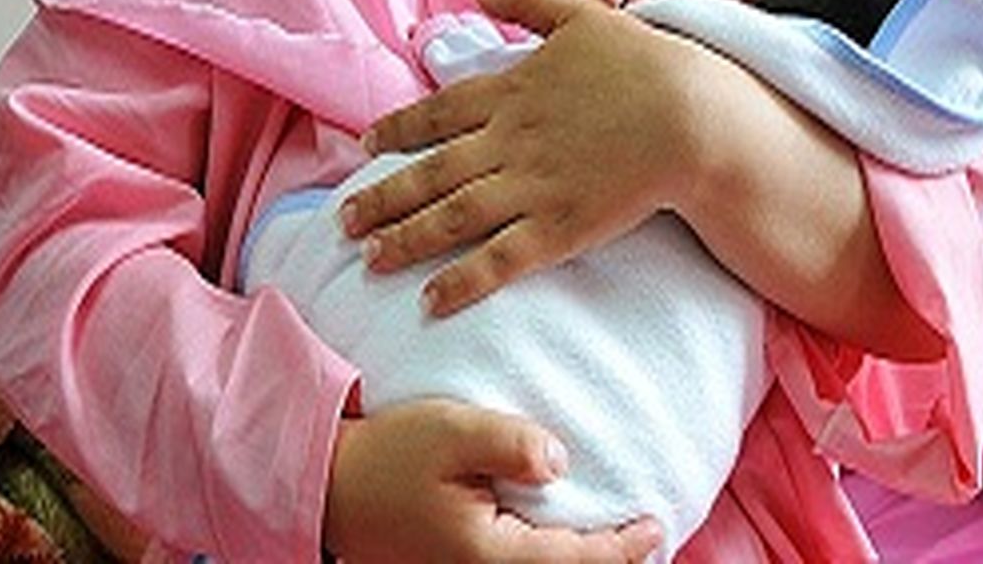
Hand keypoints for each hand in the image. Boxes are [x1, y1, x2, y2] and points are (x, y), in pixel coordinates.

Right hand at [324, 399, 661, 561]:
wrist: (325, 484)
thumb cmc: (387, 455)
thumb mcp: (450, 431)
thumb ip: (510, 443)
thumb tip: (562, 461)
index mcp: (486, 554)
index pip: (574, 560)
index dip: (622, 548)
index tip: (657, 526)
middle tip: (647, 542)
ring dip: (576, 563)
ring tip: (613, 545)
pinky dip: (546, 559)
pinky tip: (558, 543)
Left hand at [339, 0, 707, 314]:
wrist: (693, 117)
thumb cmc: (642, 64)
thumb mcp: (581, 15)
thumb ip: (526, 0)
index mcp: (510, 91)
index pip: (437, 114)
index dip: (397, 132)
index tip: (366, 148)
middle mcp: (508, 141)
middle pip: (430, 172)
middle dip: (382, 198)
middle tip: (343, 222)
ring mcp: (530, 187)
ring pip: (452, 217)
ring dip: (406, 239)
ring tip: (369, 259)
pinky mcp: (559, 228)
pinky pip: (500, 260)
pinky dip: (463, 282)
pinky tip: (430, 301)